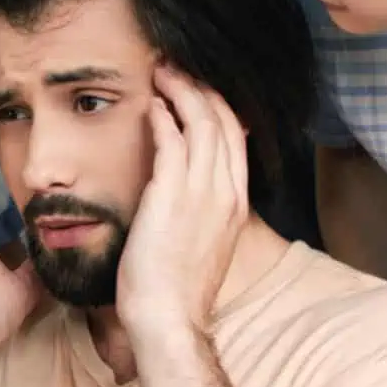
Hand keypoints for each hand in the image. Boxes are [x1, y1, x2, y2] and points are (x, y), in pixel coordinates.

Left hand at [116, 67, 248, 339]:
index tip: (199, 89)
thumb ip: (200, 210)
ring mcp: (202, 192)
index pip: (235, 138)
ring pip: (202, 122)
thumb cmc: (176, 289)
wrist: (170, 318)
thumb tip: (187, 191)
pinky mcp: (173, 195)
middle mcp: (226, 192)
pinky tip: (151, 104)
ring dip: (181, 90)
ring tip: (163, 72)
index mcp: (236, 203)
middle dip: (202, 87)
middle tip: (178, 67)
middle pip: (224, 121)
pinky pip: (173, 140)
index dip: (219, 106)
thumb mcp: (201, 243)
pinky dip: (164, 116)